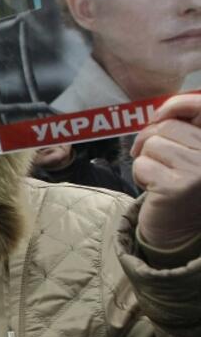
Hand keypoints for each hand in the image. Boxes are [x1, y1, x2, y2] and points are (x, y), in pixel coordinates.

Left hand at [131, 94, 200, 248]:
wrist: (180, 232)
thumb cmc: (180, 186)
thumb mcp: (188, 153)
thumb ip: (182, 129)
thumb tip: (160, 111)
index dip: (178, 104)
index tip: (160, 114)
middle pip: (166, 126)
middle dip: (150, 140)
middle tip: (155, 161)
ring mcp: (199, 171)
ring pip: (151, 145)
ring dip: (146, 161)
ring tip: (160, 178)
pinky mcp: (177, 187)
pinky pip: (142, 165)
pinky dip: (140, 176)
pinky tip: (155, 189)